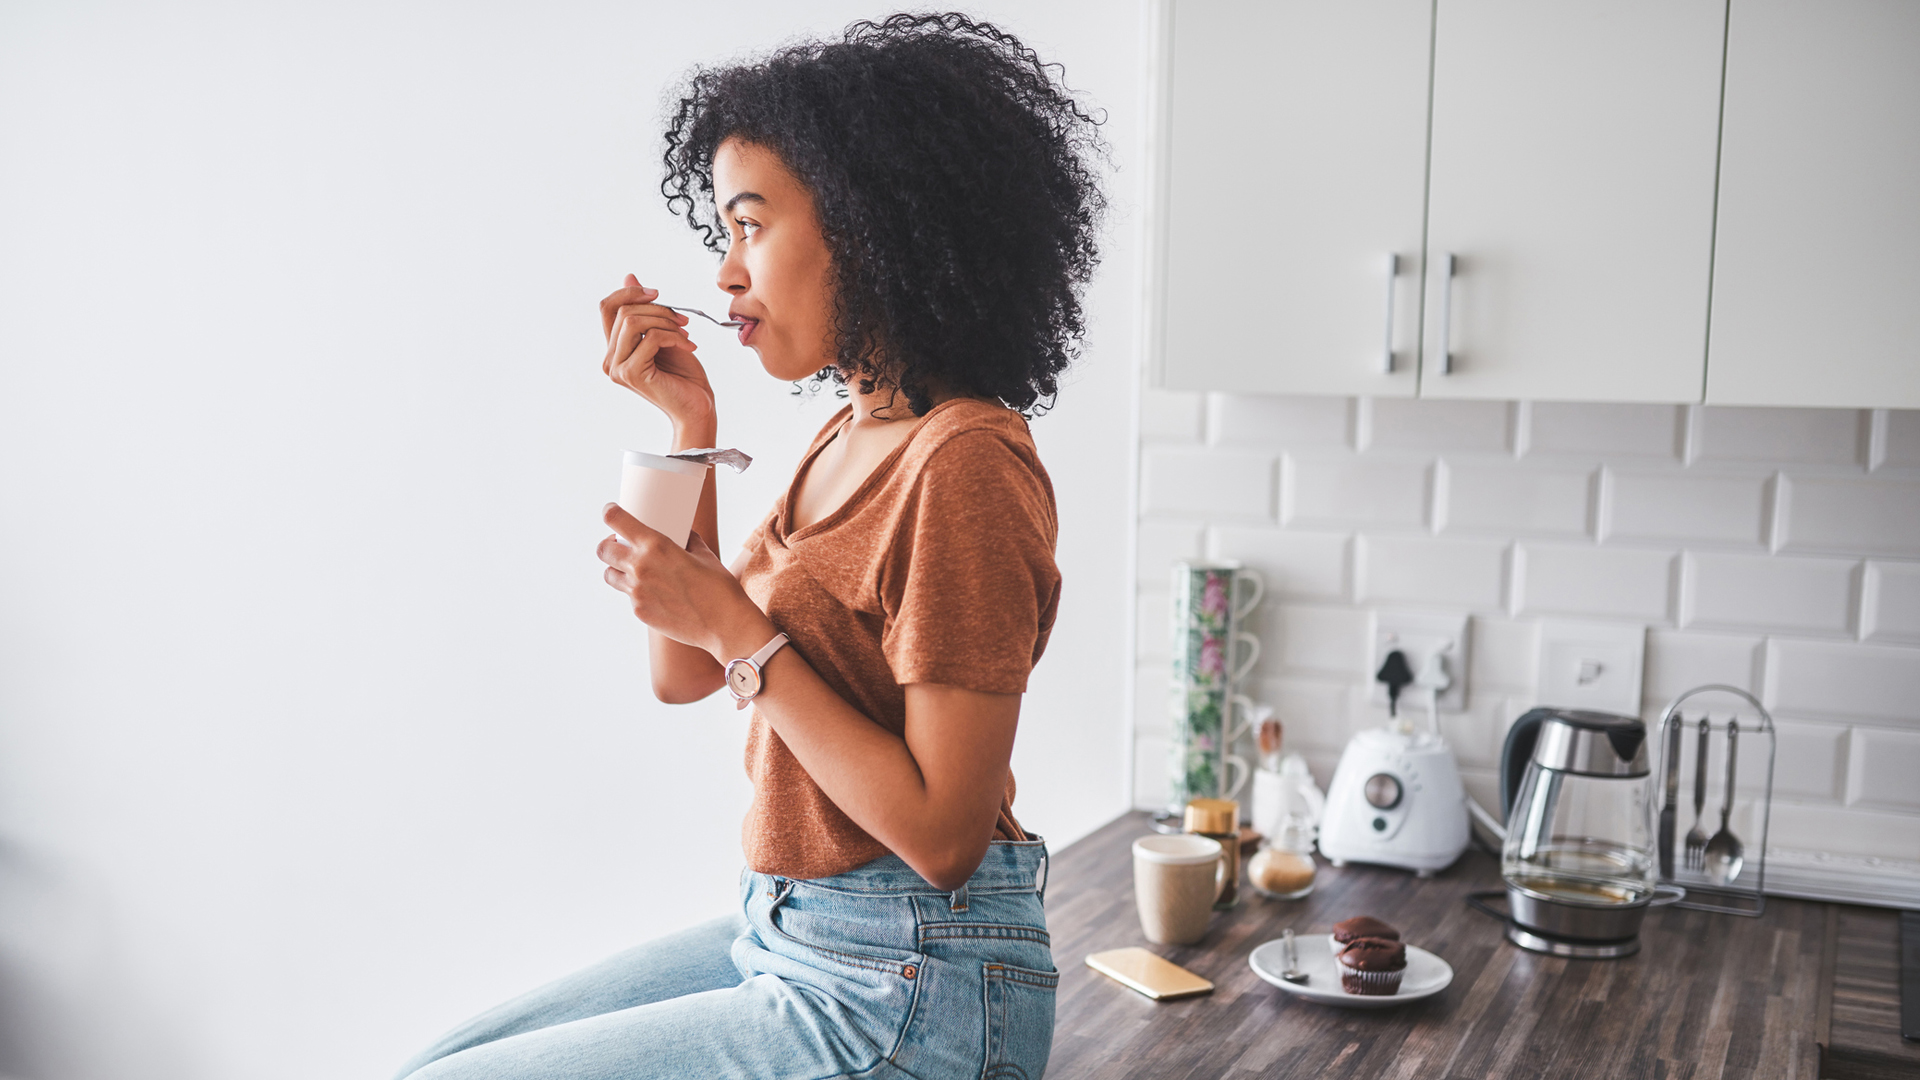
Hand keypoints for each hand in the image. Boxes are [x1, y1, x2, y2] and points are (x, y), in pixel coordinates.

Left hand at [596, 503, 766, 657]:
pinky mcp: (639, 611)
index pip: (616, 520)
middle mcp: (640, 567)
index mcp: (656, 546)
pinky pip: (629, 597)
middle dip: (609, 545)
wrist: (724, 624)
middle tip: (620, 545)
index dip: (610, 512)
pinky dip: (637, 592)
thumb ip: (688, 541)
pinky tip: (656, 593)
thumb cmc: (719, 587)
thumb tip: (683, 535)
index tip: (611, 511)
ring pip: (610, 575)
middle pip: (603, 550)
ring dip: (617, 569)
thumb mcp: (704, 555)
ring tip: (632, 571)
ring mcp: (637, 592)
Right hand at [600, 274, 714, 432]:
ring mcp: (618, 368)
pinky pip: (651, 338)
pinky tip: (689, 346)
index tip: (657, 294)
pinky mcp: (631, 374)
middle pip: (623, 312)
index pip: (607, 307)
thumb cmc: (684, 375)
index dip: (630, 292)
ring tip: (685, 333)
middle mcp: (610, 359)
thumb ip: (646, 310)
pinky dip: (674, 336)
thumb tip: (630, 277)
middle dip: (658, 309)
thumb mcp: (665, 333)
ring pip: (633, 322)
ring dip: (666, 321)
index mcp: (615, 349)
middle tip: (683, 321)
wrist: (698, 407)